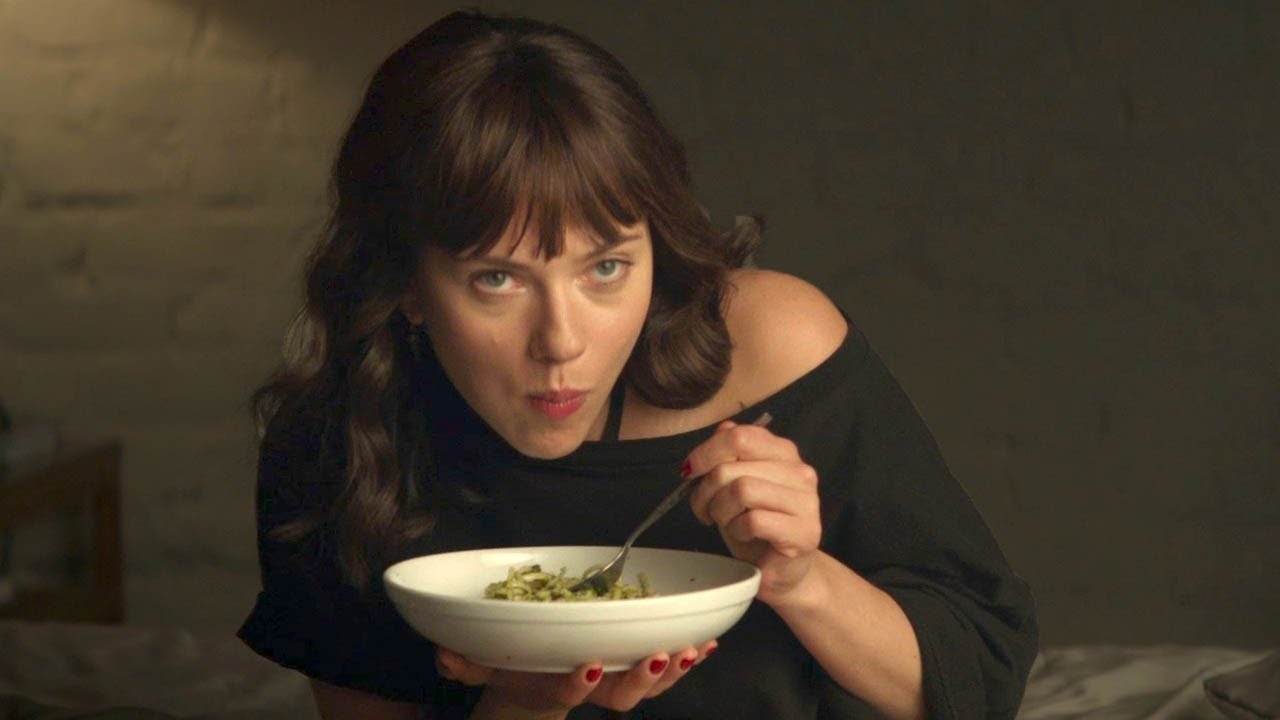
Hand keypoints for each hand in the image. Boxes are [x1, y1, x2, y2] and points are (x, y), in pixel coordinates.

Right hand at [435, 641, 716, 717]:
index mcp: (557, 685)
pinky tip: (711, 640)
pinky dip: (691, 654)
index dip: (580, 682)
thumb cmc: (514, 669)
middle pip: (624, 695)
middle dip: (644, 678)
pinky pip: (668, 665)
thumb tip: (443, 653)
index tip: (589, 663)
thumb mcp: (485, 667)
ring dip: (675, 668)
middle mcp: (593, 686)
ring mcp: (617, 679)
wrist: (534, 685)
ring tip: (695, 648)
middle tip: (661, 656)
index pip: (570, 690)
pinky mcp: (636, 663)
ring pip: (651, 683)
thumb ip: (465, 662)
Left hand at [684, 419, 821, 603]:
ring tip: (724, 522)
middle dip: (706, 490)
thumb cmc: (754, 526)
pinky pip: (754, 520)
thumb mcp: (734, 483)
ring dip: (721, 510)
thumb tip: (719, 431)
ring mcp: (806, 502)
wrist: (781, 570)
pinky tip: (742, 536)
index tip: (690, 473)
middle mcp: (799, 472)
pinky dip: (737, 529)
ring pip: (742, 490)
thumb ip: (730, 454)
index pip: (739, 435)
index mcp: (782, 453)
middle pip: (733, 467)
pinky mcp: (804, 532)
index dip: (706, 453)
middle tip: (704, 509)